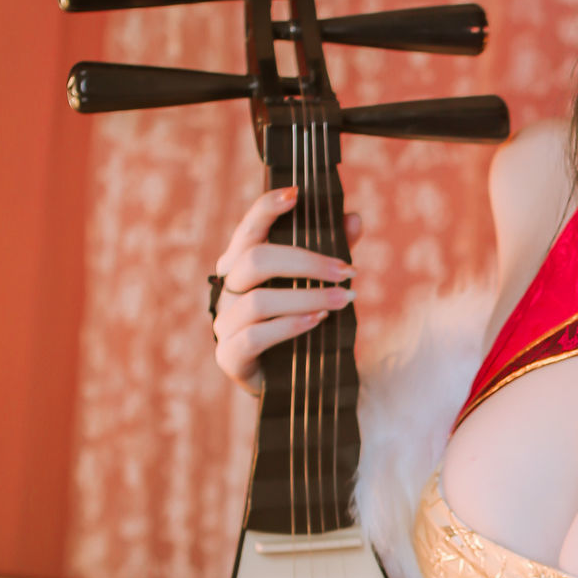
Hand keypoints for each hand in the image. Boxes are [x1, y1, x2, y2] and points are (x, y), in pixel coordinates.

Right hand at [211, 185, 362, 392]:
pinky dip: (291, 326)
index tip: (296, 195)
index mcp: (241, 264)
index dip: (266, 209)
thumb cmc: (298, 324)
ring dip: (308, 296)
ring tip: (345, 299)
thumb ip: (331, 254)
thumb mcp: (316, 287)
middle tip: (347, 270)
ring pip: (259, 300)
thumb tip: (354, 220)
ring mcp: (224, 322)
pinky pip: (256, 336)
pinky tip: (318, 321)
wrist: (287, 381)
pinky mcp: (229, 355)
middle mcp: (226, 288)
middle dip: (307, 261)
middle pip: (256, 260)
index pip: (248, 229)